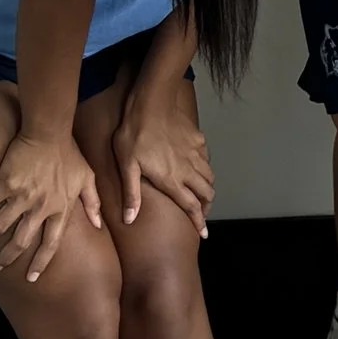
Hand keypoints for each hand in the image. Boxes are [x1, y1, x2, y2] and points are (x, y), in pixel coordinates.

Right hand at [0, 126, 100, 283]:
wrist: (49, 131)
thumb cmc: (69, 153)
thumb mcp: (87, 178)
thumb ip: (93, 202)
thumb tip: (100, 224)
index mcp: (60, 208)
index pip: (51, 243)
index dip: (41, 262)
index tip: (32, 277)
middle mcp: (41, 207)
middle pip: (21, 241)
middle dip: (7, 257)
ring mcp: (22, 196)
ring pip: (0, 226)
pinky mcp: (6, 184)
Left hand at [114, 66, 212, 235]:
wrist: (151, 105)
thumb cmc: (134, 136)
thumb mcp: (127, 167)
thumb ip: (132, 194)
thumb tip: (130, 220)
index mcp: (172, 180)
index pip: (191, 206)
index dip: (198, 221)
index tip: (203, 232)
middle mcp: (188, 170)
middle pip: (206, 192)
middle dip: (206, 205)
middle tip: (201, 212)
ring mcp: (195, 154)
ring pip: (209, 176)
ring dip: (208, 188)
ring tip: (202, 193)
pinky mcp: (197, 140)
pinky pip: (206, 158)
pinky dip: (205, 167)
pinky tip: (197, 166)